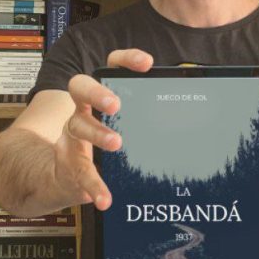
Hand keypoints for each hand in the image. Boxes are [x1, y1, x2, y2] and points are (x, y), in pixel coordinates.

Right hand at [53, 48, 152, 209]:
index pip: (109, 66)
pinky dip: (94, 186)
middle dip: (97, 92)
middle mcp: (83, 110)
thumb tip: (192, 106)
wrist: (66, 175)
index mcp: (100, 95)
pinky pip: (82, 173)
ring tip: (116, 143)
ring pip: (79, 126)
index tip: (147, 64)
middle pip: (80, 87)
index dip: (125, 60)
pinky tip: (104, 198)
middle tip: (115, 104)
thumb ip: (149, 116)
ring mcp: (74, 135)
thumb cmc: (105, 143)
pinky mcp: (71, 163)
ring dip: (98, 134)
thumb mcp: (126, 126)